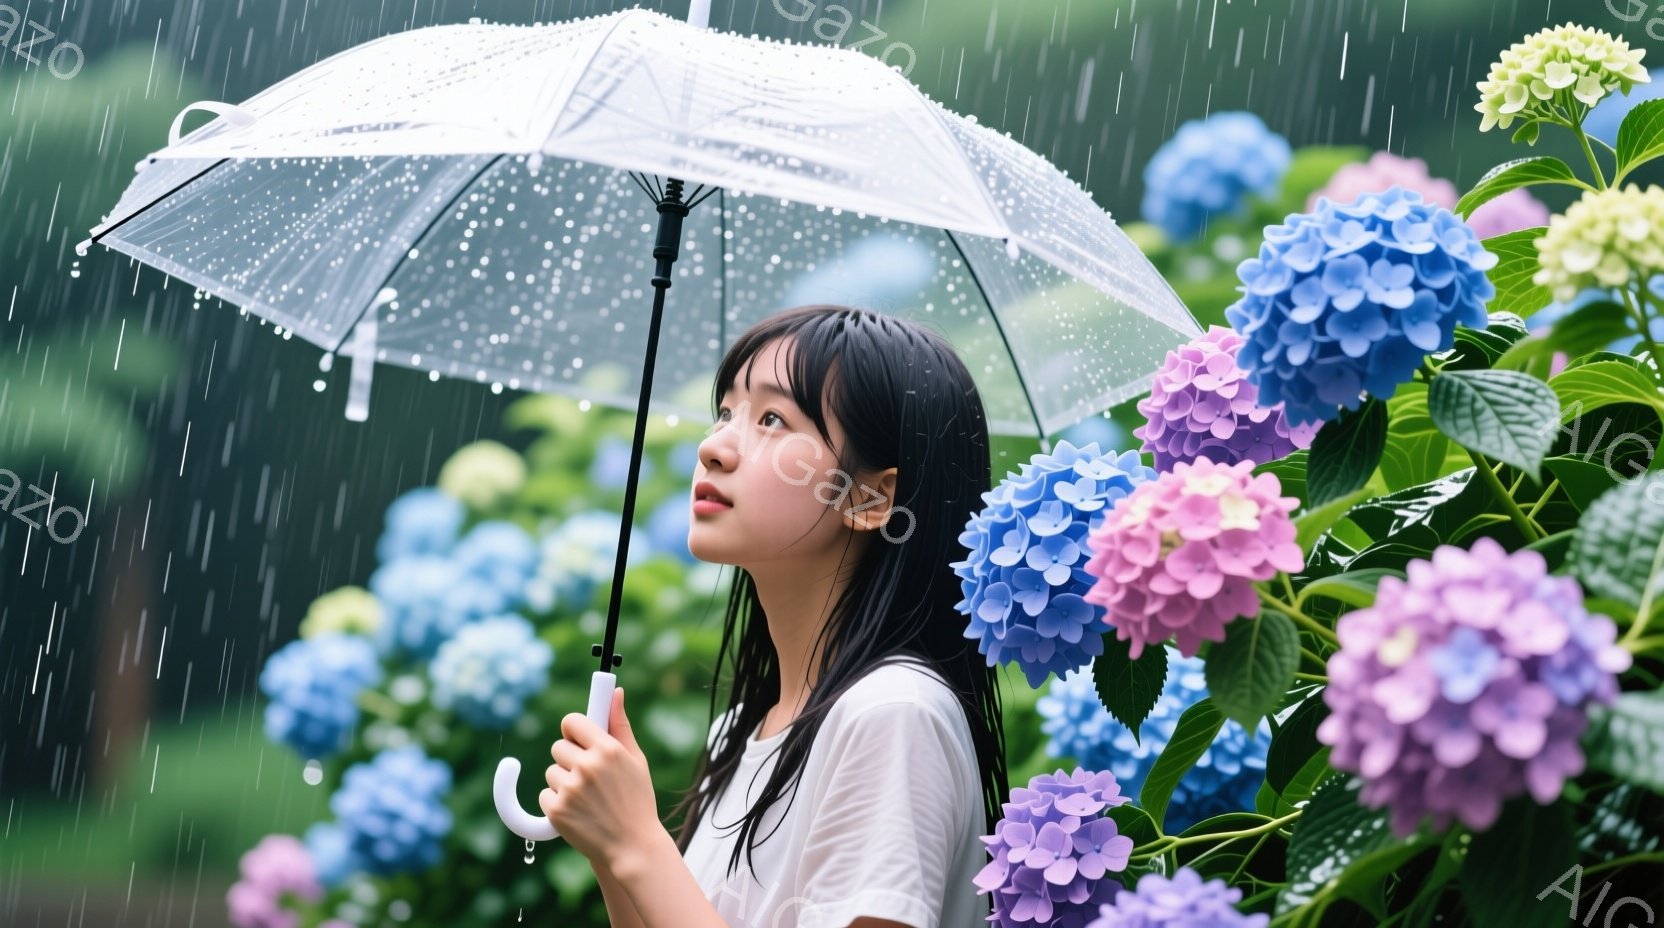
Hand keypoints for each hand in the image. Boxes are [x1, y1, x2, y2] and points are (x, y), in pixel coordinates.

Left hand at [539, 686, 663, 870]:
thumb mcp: (635, 760)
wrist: (633, 847)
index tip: (579, 738)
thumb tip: (615, 691)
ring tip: (588, 799)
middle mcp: (587, 765)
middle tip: (588, 777)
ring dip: (564, 781)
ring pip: (552, 771)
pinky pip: (546, 794)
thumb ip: (620, 724)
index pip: (572, 721)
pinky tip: (579, 812)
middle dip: (569, 758)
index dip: (574, 730)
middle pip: (559, 746)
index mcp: (608, 749)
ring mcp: (570, 788)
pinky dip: (557, 802)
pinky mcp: (556, 810)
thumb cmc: (637, 800)